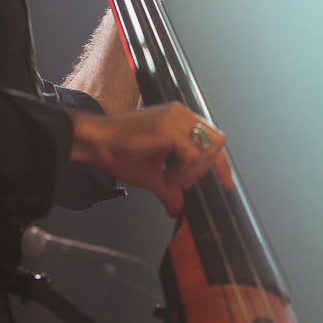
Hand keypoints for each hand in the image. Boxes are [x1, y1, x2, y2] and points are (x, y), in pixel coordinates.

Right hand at [69, 103, 232, 215]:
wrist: (96, 142)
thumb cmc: (118, 152)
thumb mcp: (151, 175)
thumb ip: (170, 189)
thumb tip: (177, 208)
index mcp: (180, 120)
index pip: (212, 140)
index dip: (221, 165)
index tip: (226, 185)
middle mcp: (181, 114)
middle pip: (216, 142)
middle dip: (204, 169)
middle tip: (180, 181)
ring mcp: (175, 118)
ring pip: (206, 149)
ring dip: (192, 171)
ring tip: (169, 178)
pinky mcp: (167, 127)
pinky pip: (192, 155)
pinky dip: (183, 172)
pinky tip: (166, 176)